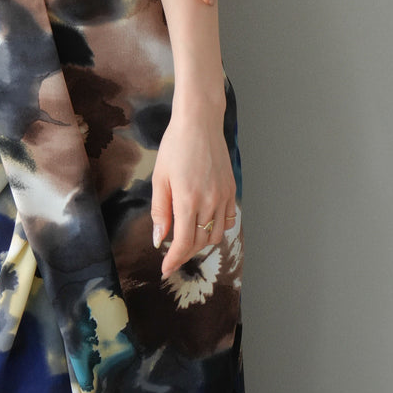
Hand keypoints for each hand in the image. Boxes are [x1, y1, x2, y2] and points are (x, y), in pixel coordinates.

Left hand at [150, 103, 236, 275]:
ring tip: (187, 238)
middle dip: (185, 253)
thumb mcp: (160, 178)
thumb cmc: (175, 146)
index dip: (174, 260)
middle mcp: (209, 201)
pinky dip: (217, 228)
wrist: (200, 123)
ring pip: (215, 235)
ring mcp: (224, 196)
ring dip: (201, 242)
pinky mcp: (232, 190)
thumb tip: (160, 239)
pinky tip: (205, 223)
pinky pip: (227, 220)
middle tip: (172, 253)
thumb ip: (160, 211)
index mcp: (188, 199)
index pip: (184, 243)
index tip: (165, 269)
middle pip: (200, 242)